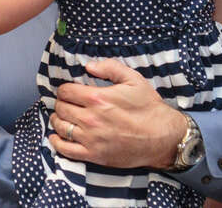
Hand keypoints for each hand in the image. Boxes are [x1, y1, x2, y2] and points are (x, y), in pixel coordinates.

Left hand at [48, 58, 184, 168]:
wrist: (165, 138)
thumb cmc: (149, 108)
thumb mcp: (134, 79)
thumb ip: (110, 67)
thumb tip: (88, 66)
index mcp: (97, 98)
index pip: (65, 91)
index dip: (65, 89)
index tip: (69, 91)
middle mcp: (91, 119)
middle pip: (60, 108)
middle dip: (61, 103)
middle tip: (67, 103)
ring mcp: (91, 139)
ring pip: (60, 127)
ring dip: (58, 120)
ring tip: (63, 117)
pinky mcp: (94, 155)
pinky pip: (65, 149)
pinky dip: (57, 142)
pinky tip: (58, 136)